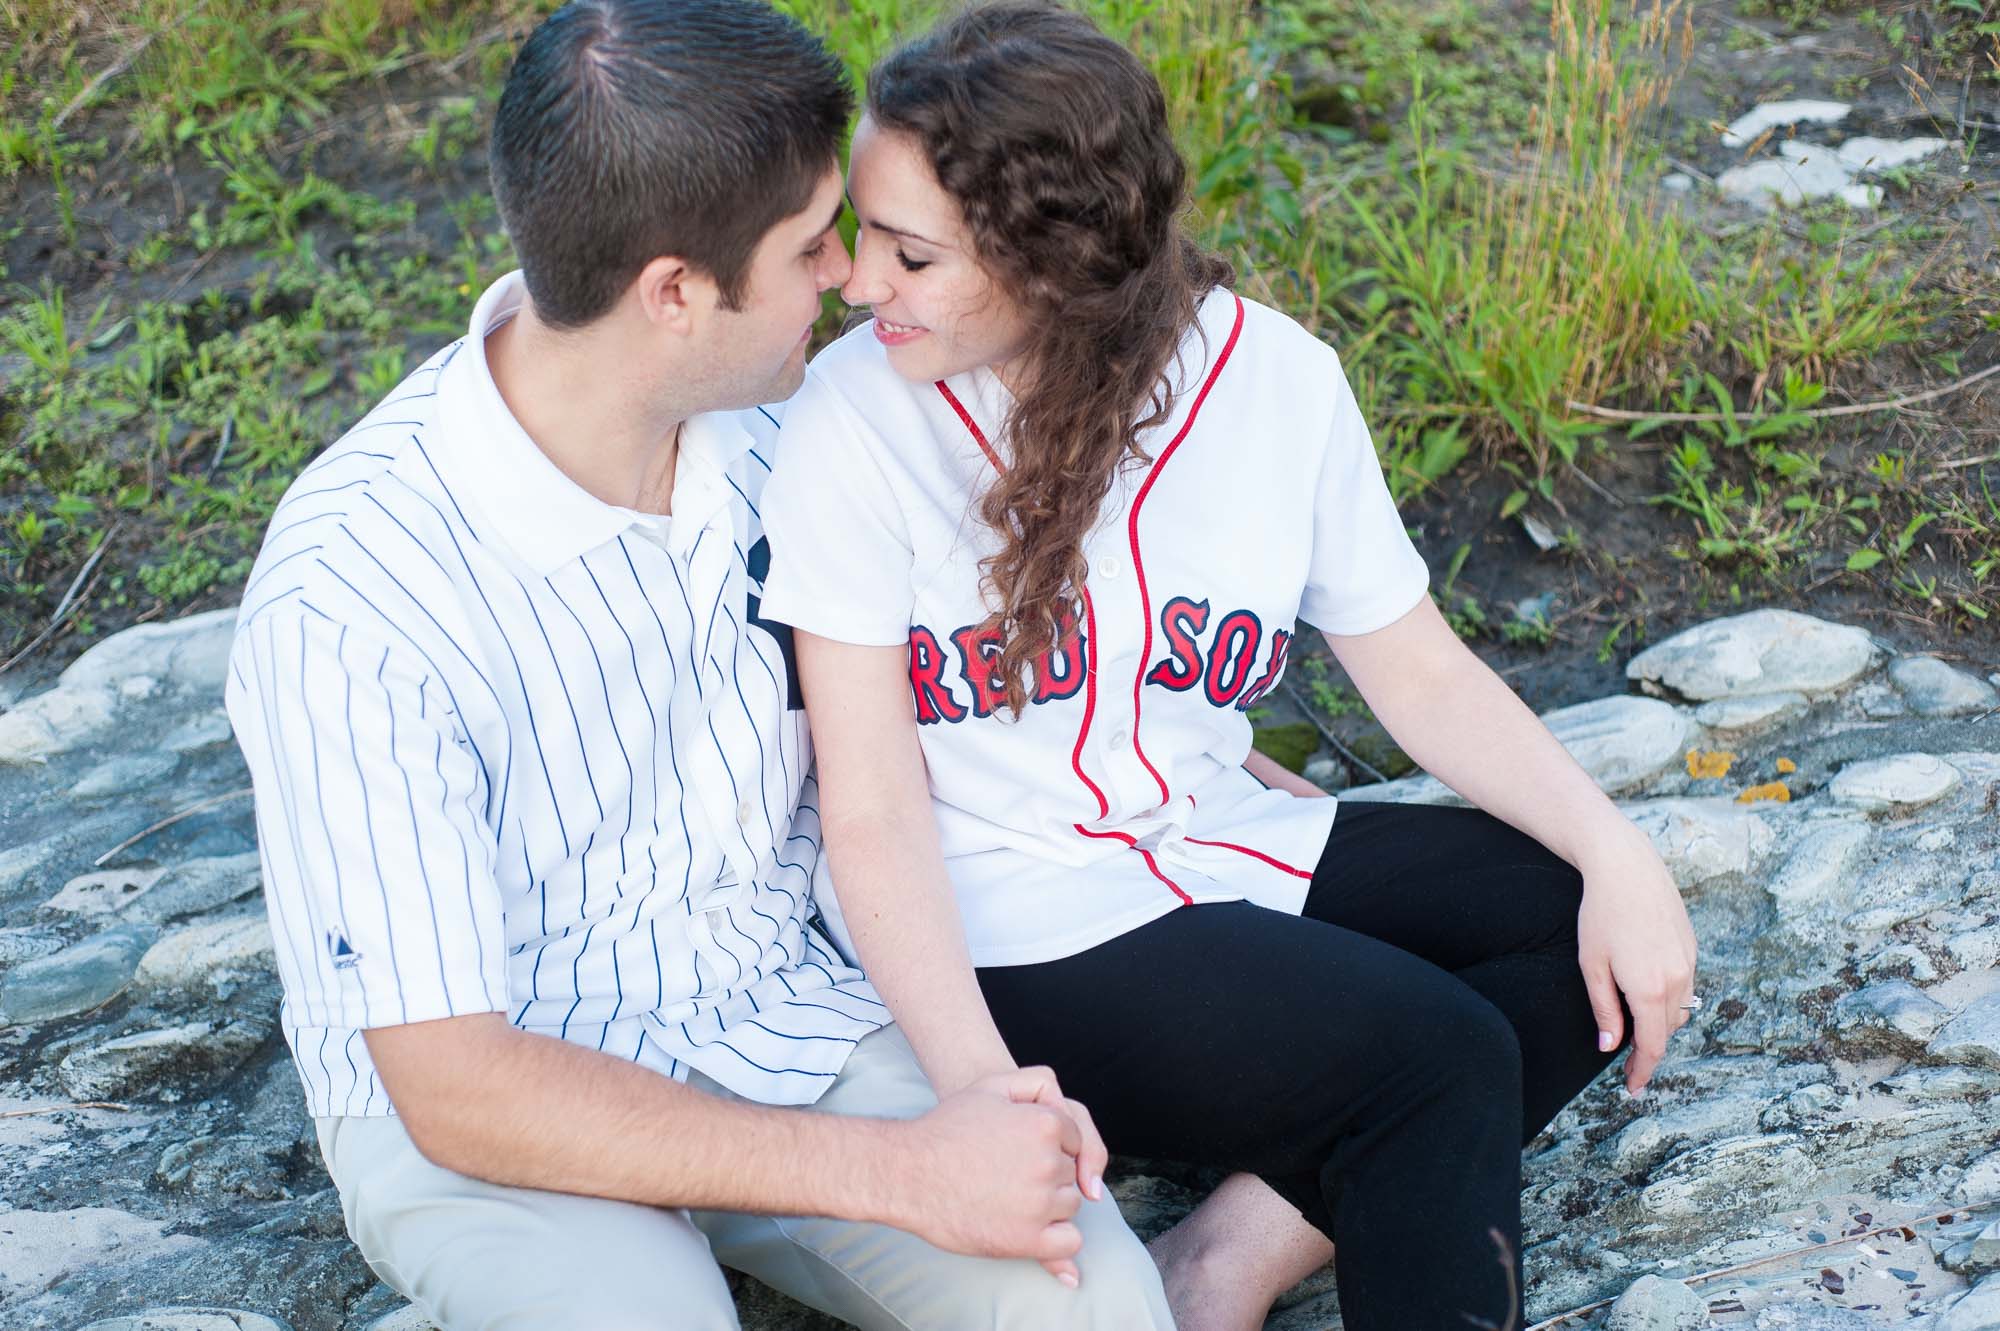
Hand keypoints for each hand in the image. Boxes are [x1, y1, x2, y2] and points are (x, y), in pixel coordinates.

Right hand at [896, 1066, 1095, 1284]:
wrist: (907, 1173)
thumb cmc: (947, 1128)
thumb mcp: (992, 1085)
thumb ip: (1040, 1085)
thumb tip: (1069, 1112)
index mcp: (1044, 1125)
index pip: (1074, 1140)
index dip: (1047, 1146)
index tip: (1018, 1152)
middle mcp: (1048, 1163)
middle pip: (1070, 1172)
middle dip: (1048, 1172)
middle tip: (1007, 1173)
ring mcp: (1039, 1203)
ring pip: (1069, 1204)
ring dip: (1049, 1203)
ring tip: (1008, 1196)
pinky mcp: (1028, 1239)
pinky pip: (1069, 1241)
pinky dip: (1057, 1240)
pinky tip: (1028, 1226)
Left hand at [1575, 827, 1697, 1095]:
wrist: (1627, 866)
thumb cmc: (1600, 914)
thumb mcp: (1592, 965)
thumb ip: (1604, 1009)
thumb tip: (1610, 1047)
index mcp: (1649, 989)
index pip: (1652, 1046)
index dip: (1642, 1072)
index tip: (1633, 1089)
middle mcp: (1677, 980)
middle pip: (1667, 1030)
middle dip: (1648, 1046)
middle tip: (1624, 1059)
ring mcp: (1689, 962)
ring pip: (1679, 1010)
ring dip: (1660, 1022)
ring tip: (1635, 1025)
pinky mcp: (1692, 947)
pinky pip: (1685, 986)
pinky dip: (1669, 999)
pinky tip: (1647, 990)